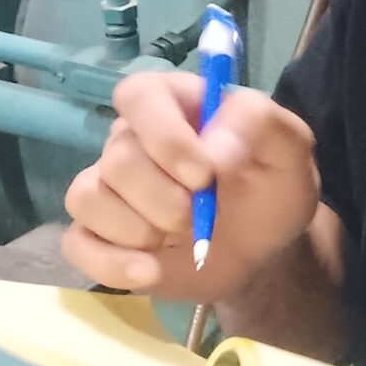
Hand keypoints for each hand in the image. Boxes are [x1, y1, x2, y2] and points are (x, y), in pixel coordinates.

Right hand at [60, 69, 320, 301]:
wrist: (263, 250)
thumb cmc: (272, 187)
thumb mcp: (289, 148)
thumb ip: (260, 124)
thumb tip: (213, 147)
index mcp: (175, 104)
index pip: (139, 95)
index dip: (163, 134)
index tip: (202, 174)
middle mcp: (133, 139)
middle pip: (117, 158)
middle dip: (165, 199)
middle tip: (202, 216)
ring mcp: (110, 188)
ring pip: (89, 198)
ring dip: (142, 230)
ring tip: (183, 239)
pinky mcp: (99, 234)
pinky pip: (76, 243)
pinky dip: (112, 263)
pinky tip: (150, 271)